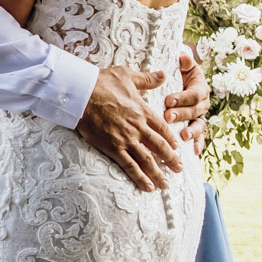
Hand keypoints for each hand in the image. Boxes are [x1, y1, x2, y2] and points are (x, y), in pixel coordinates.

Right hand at [74, 65, 185, 191]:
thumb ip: (147, 78)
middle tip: (179, 169)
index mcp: (142, 110)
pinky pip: (129, 166)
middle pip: (159, 146)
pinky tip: (147, 187)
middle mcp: (138, 127)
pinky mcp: (113, 148)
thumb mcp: (127, 75)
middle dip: (171, 159)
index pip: (162, 128)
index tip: (176, 147)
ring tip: (166, 184)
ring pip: (147, 160)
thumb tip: (163, 74)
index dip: (170, 139)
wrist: (82, 93)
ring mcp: (126, 139)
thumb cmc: (102, 82)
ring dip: (158, 173)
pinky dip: (140, 178)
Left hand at [167, 44, 209, 137]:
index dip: (182, 98)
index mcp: (200, 88)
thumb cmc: (179, 74)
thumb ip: (185, 62)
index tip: (168, 100)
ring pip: (199, 125)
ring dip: (191, 132)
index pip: (194, 94)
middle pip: (195, 111)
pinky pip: (200, 138)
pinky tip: (194, 152)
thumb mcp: (183, 66)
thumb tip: (183, 57)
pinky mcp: (196, 128)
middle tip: (168, 117)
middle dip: (181, 114)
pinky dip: (198, 145)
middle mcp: (203, 104)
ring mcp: (200, 117)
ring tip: (183, 136)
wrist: (181, 83)